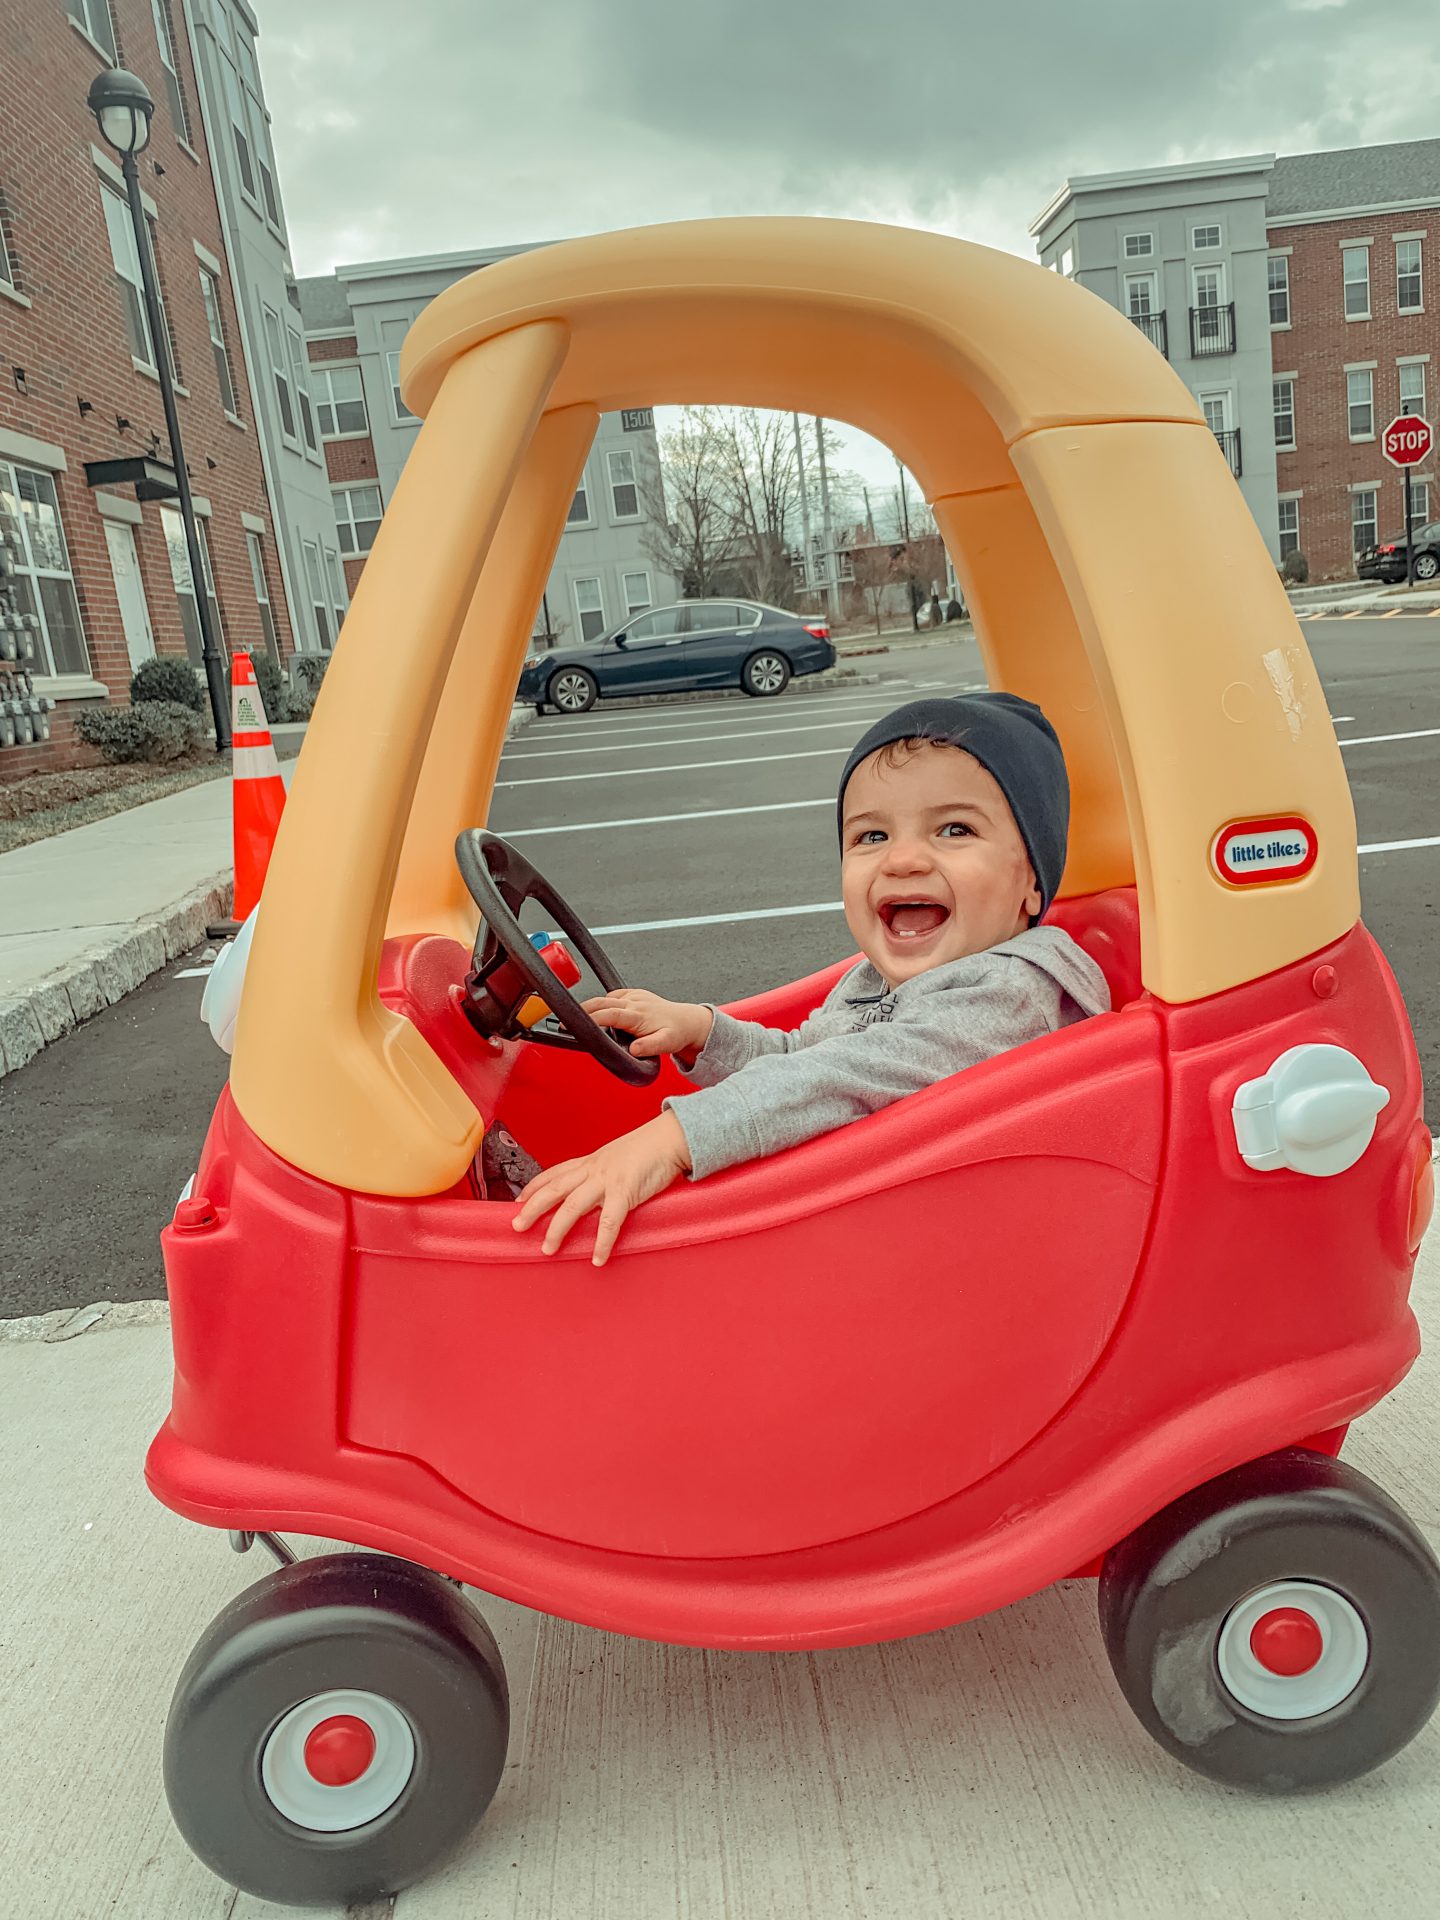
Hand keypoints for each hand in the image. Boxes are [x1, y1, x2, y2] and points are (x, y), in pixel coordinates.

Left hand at [511, 1111, 691, 1266]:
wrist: (670, 1138)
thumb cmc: (646, 1150)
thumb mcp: (615, 1158)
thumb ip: (600, 1174)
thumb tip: (592, 1192)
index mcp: (589, 1162)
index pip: (552, 1174)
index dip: (532, 1188)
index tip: (517, 1202)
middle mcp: (592, 1170)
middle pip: (553, 1189)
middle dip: (532, 1208)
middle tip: (516, 1226)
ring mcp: (606, 1180)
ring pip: (572, 1206)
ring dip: (557, 1229)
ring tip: (548, 1250)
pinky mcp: (625, 1191)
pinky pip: (609, 1221)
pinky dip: (602, 1242)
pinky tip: (598, 1259)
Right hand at [583, 988, 713, 1062]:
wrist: (687, 1021)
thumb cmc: (675, 1032)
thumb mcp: (667, 1044)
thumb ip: (649, 1047)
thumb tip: (633, 1050)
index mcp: (639, 1015)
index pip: (610, 1015)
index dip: (592, 1019)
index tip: (575, 1024)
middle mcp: (635, 1002)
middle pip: (602, 1002)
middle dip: (582, 1009)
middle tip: (566, 1020)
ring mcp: (634, 996)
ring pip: (606, 998)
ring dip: (591, 1006)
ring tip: (579, 1018)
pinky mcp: (634, 994)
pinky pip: (613, 995)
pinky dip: (603, 1002)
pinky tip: (601, 1011)